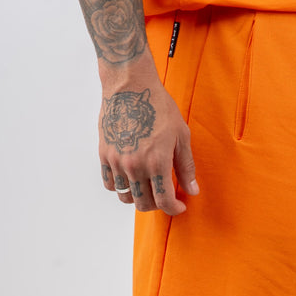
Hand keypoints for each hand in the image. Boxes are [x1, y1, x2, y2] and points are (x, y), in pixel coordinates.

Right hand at [98, 60, 198, 215]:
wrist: (130, 86)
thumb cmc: (158, 107)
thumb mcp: (181, 136)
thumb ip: (186, 167)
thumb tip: (192, 190)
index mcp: (157, 162)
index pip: (164, 201)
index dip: (174, 209)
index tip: (179, 206)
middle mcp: (135, 166)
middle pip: (144, 203)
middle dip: (157, 205)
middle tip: (164, 196)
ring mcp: (118, 162)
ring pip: (125, 196)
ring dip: (138, 197)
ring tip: (147, 186)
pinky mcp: (104, 155)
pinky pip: (109, 184)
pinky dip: (120, 186)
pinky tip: (130, 178)